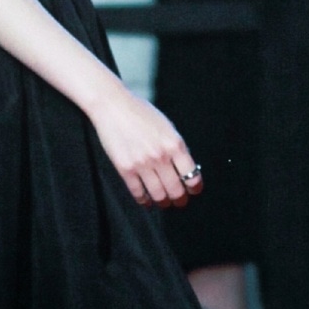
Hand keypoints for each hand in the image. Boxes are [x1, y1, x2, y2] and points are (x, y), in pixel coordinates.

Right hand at [87, 81, 201, 208]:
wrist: (113, 106)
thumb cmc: (141, 113)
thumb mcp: (167, 126)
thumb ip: (176, 147)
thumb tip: (185, 169)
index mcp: (175, 144)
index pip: (192, 176)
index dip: (195, 188)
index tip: (193, 190)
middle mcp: (161, 156)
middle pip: (176, 190)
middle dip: (180, 200)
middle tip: (179, 201)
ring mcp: (142, 164)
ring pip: (158, 195)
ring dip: (163, 202)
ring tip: (164, 202)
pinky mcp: (125, 169)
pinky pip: (138, 193)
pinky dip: (144, 201)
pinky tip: (146, 201)